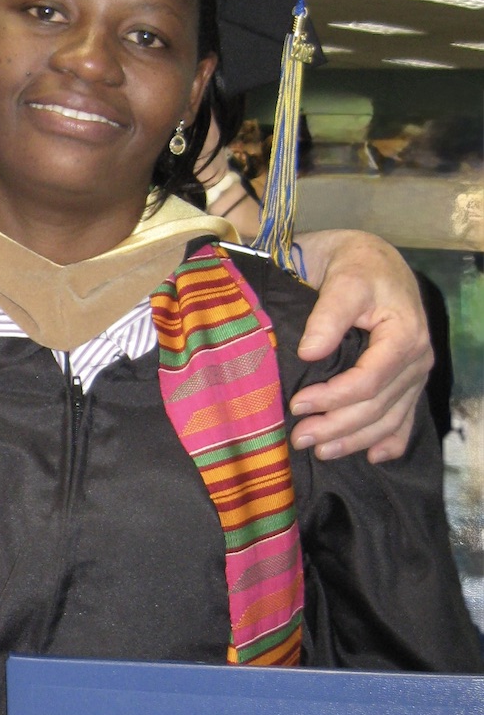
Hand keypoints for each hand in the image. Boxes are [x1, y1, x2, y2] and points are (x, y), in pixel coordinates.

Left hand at [290, 230, 430, 463]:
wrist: (371, 258)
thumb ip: (328, 316)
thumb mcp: (343, 280)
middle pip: (377, 407)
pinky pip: (405, 417)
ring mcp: (414, 372)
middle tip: (299, 438)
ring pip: (389, 419)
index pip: (369, 381)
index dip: (333, 398)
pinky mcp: (407, 379)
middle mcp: (416, 359)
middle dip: (337, 427)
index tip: (298, 404)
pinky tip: (374, 457)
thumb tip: (310, 352)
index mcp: (404, 335)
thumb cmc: (355, 265)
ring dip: (355, 440)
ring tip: (321, 451)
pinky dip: (391, 441)